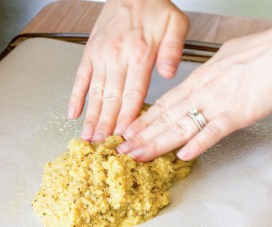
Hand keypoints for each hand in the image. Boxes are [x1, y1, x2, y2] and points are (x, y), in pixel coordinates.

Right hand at [68, 0, 188, 141]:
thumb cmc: (154, 9)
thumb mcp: (175, 25)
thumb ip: (173, 51)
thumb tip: (170, 75)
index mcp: (140, 55)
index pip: (133, 94)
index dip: (128, 118)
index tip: (123, 136)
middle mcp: (117, 58)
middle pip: (113, 99)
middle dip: (107, 125)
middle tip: (102, 145)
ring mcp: (101, 57)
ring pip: (96, 94)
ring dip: (91, 118)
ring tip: (88, 137)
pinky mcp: (90, 54)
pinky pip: (80, 79)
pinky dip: (76, 98)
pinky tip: (73, 114)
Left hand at [117, 23, 271, 160]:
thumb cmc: (256, 52)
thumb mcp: (222, 60)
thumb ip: (206, 75)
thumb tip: (199, 81)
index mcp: (197, 82)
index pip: (162, 104)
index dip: (143, 120)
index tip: (128, 131)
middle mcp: (201, 94)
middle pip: (164, 118)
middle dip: (141, 136)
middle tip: (122, 149)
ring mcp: (216, 105)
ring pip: (180, 127)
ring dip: (157, 144)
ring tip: (139, 155)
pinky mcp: (236, 114)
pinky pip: (213, 132)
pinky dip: (197, 144)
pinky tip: (182, 155)